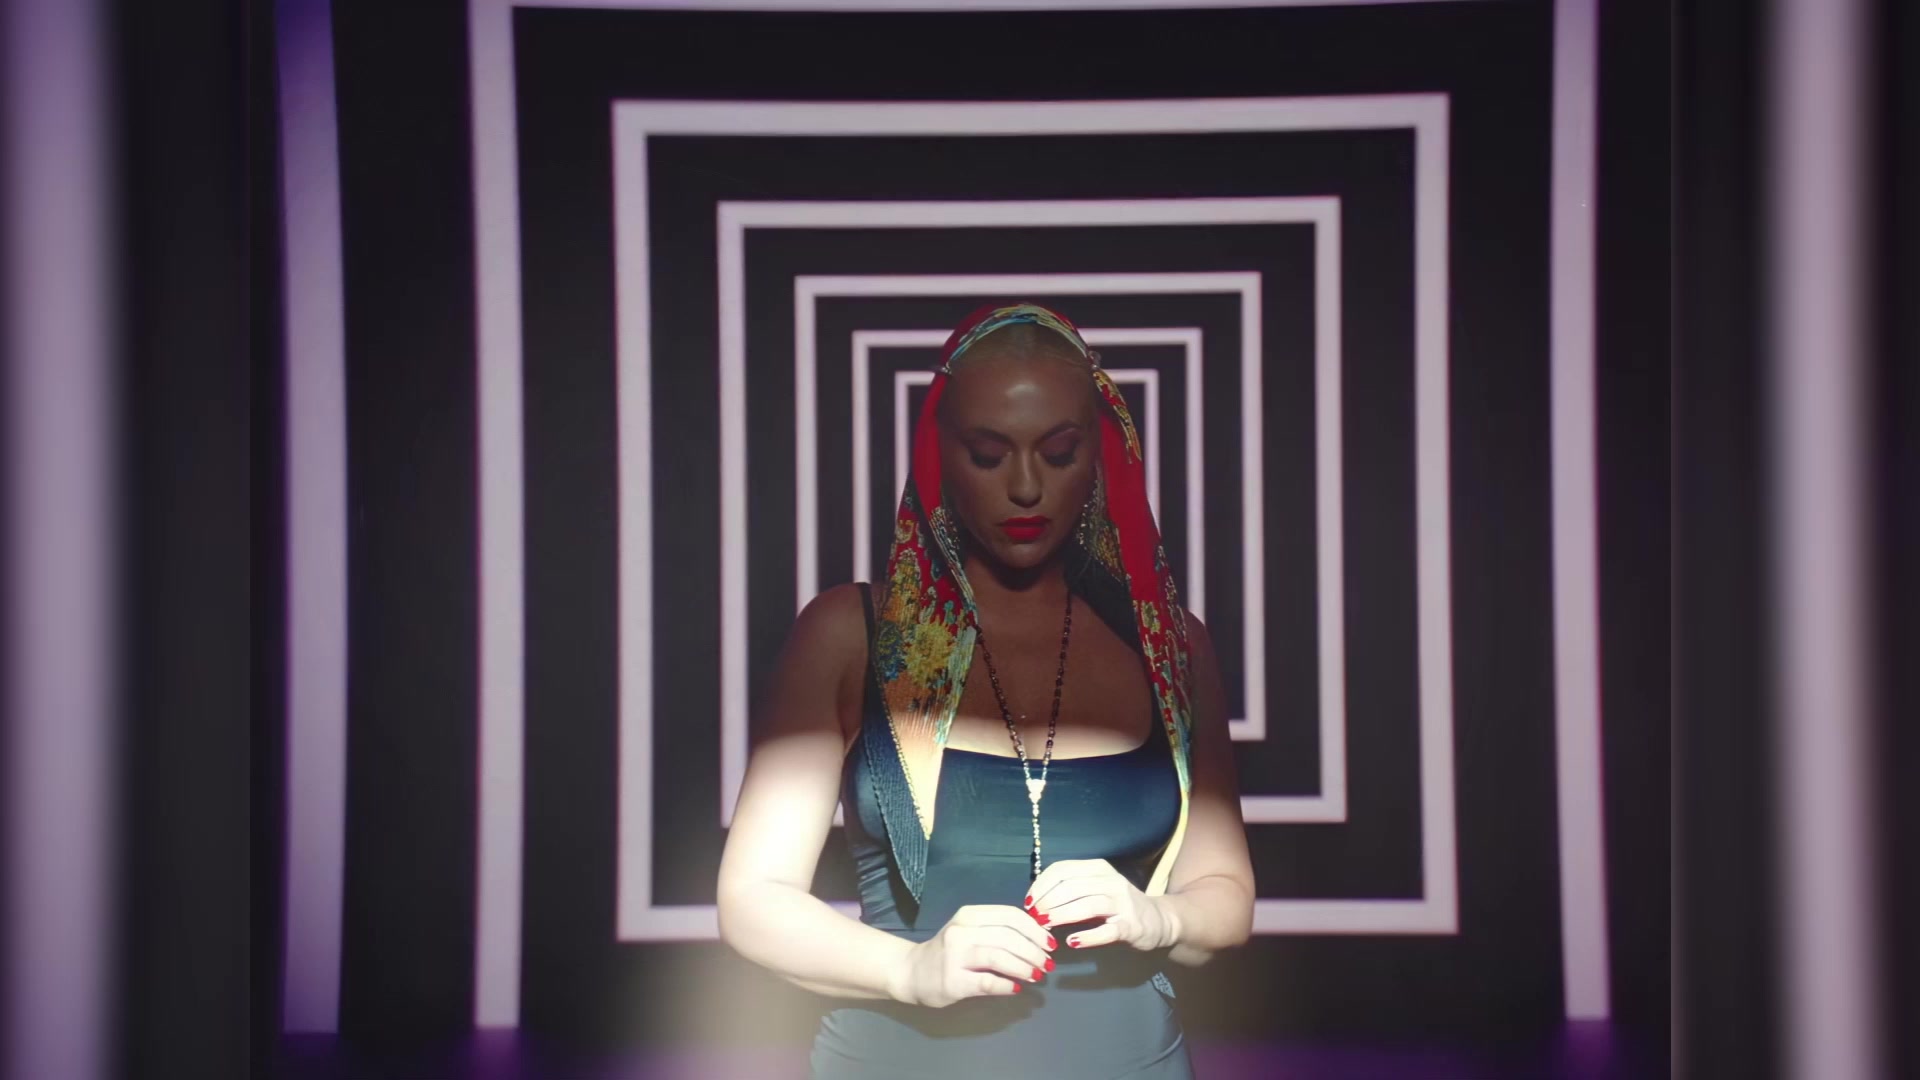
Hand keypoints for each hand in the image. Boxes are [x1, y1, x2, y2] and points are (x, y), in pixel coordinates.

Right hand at [886, 904, 1056, 1007]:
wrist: (911, 972)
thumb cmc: (947, 951)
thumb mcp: (969, 931)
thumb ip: (998, 930)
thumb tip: (1038, 938)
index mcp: (969, 915)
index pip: (1010, 916)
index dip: (1035, 929)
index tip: (1049, 943)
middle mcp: (961, 931)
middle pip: (1008, 936)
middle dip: (1034, 951)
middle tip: (1047, 964)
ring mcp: (955, 955)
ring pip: (999, 956)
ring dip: (1024, 967)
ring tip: (1037, 975)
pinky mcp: (953, 980)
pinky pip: (988, 981)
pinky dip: (1007, 984)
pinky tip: (1016, 988)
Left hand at [1024, 859, 1175, 951]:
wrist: (1159, 920)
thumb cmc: (1118, 904)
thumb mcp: (1096, 888)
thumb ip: (1071, 889)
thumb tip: (1035, 899)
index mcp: (1098, 868)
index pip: (1062, 870)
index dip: (1041, 885)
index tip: (1028, 902)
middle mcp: (1111, 882)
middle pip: (1071, 887)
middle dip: (1047, 901)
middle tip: (1033, 916)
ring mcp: (1123, 903)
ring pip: (1086, 905)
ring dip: (1061, 915)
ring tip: (1044, 925)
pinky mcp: (1130, 926)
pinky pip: (1106, 931)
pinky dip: (1087, 936)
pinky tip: (1072, 942)